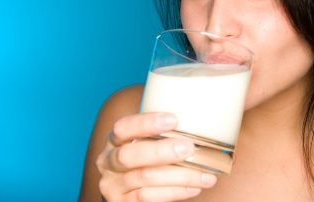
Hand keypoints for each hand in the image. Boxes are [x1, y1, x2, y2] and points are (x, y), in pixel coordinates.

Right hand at [96, 112, 217, 201]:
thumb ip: (162, 135)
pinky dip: (176, 191)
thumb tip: (202, 121)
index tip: (173, 119)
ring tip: (205, 174)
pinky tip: (194, 186)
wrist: (130, 195)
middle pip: (130, 155)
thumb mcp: (145, 145)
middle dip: (162, 151)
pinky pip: (149, 197)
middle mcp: (108, 162)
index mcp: (114, 141)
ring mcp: (113, 186)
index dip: (146, 123)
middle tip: (188, 147)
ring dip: (179, 176)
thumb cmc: (145, 163)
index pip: (123, 127)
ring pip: (145, 178)